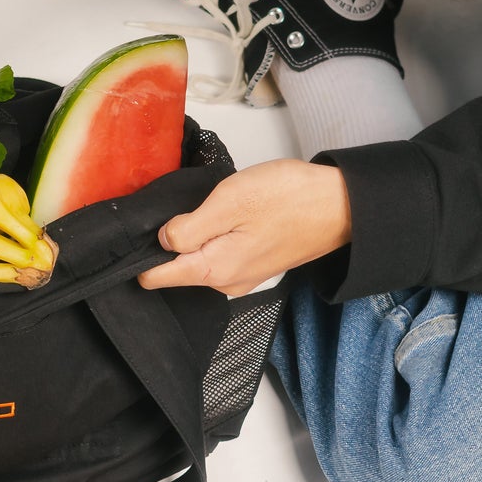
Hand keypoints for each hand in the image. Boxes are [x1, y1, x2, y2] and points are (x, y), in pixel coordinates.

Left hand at [137, 160, 352, 296]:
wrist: (341, 206)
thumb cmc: (290, 199)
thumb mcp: (229, 202)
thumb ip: (189, 226)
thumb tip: (160, 240)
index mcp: (214, 269)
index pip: (156, 278)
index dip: (141, 255)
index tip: (140, 233)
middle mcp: (225, 283)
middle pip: (176, 267)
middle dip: (172, 241)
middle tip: (188, 206)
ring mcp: (242, 277)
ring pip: (199, 259)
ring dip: (198, 236)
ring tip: (214, 207)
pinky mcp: (255, 266)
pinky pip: (220, 255)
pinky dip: (217, 237)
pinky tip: (232, 216)